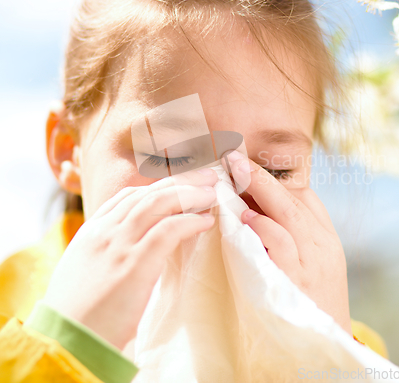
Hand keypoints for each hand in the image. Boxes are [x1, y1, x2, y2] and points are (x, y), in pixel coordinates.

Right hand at [42, 168, 218, 349]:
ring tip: (212, 194)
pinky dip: (189, 221)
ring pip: (159, 203)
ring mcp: (119, 244)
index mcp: (92, 231)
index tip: (182, 185)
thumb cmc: (78, 313)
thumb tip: (135, 245)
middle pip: (148, 192)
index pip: (129, 195)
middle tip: (207, 177)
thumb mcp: (85, 270)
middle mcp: (105, 231)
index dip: (159, 186)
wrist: (65, 342)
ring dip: (190, 195)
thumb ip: (107, 251)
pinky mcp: (134, 263)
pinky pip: (168, 230)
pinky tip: (205, 222)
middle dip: (181, 181)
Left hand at [223, 151, 351, 335]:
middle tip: (232, 154)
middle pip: (292, 196)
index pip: (300, 193)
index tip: (242, 160)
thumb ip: (284, 233)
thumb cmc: (308, 299)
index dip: (270, 173)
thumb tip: (249, 206)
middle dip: (260, 172)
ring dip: (258, 189)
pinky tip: (244, 217)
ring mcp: (313, 261)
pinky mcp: (299, 281)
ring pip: (288, 213)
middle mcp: (322, 243)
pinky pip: (282, 245)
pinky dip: (263, 227)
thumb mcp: (306, 262)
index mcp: (324, 235)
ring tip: (233, 170)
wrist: (324, 347)